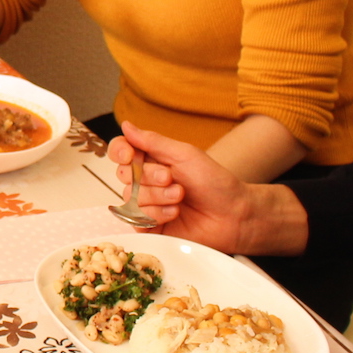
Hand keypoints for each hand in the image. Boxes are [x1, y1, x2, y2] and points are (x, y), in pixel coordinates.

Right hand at [105, 120, 306, 255]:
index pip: (120, 151)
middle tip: (172, 178)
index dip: (120, 151)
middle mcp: (145, 180)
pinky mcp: (149, 226)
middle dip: (149, 176)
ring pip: (130, 197)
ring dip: (158, 197)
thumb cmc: (214, 182)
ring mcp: (146, 204)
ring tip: (180, 197)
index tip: (130, 154)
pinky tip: (175, 213)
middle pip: (123, 174)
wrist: (232, 214)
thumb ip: (153, 141)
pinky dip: (157, 215)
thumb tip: (126, 126)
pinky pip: (136, 219)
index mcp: (152, 159)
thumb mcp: (185, 154)